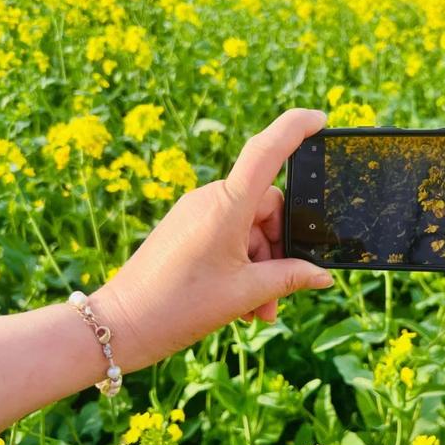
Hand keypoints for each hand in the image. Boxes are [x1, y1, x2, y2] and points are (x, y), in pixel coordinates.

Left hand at [91, 109, 333, 371]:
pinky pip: (229, 235)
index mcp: (227, 205)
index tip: (321, 119)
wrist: (121, 324)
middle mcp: (211, 199)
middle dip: (280, 251)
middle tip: (278, 295)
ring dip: (262, 266)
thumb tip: (323, 275)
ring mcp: (197, 212)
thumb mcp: (245, 293)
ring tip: (258, 309)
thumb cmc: (180, 306)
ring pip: (250, 228)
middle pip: (268, 208)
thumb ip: (290, 278)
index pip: (266, 151)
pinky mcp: (188, 226)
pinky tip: (242, 302)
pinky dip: (242, 264)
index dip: (295, 127)